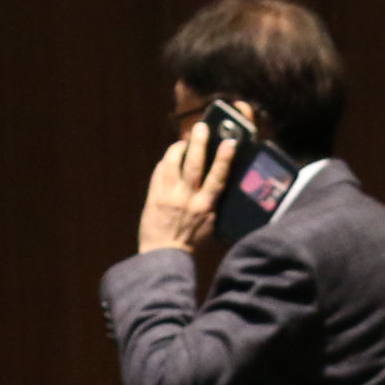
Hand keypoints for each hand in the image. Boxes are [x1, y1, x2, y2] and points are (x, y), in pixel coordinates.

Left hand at [136, 98, 261, 256]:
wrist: (164, 257)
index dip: (224, 158)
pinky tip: (169, 158)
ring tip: (183, 140)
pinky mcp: (154, 197)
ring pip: (173, 164)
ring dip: (178, 148)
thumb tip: (220, 189)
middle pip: (194, 164)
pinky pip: (159, 173)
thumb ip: (213, 207)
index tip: (230, 142)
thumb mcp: (210, 227)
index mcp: (206, 207)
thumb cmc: (191, 245)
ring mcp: (169, 196)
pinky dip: (165, 162)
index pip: (218, 178)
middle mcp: (188, 199)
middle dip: (199, 142)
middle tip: (201, 126)